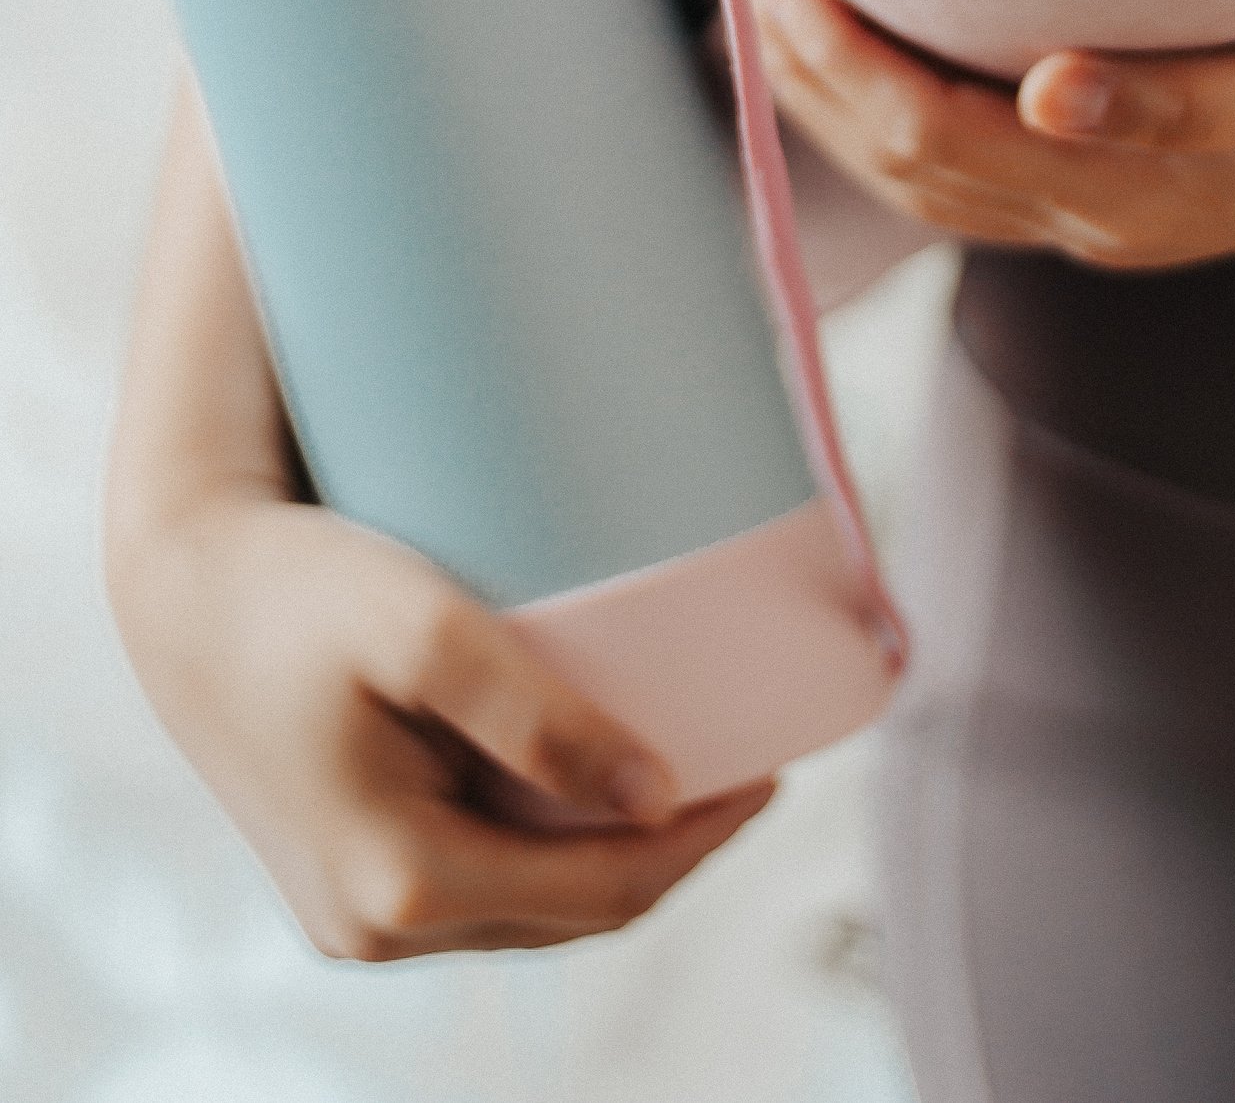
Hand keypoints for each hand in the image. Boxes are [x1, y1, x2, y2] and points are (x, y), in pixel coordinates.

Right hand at [108, 93, 773, 961]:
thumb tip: (655, 792)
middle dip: (671, 849)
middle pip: (572, 913)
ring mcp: (355, 913)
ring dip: (612, 852)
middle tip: (747, 762)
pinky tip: (591, 781)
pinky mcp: (346, 875)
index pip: (602, 893)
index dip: (704, 840)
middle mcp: (376, 926)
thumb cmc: (299, 586)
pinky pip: (483, 880)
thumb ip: (537, 717)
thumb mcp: (425, 629)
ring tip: (690, 768)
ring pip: (529, 907)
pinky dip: (550, 843)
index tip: (775, 770)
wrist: (180, 587)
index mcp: (402, 884)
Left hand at [748, 0, 1234, 269]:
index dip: (838, 58)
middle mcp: (1099, 218)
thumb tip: (1045, 93)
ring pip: (922, 173)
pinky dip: (892, 104)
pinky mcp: (1121, 180)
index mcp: (1134, 196)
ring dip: (833, 96)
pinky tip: (872, 44)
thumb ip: (1191, 100)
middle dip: (806, 70)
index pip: (930, 137)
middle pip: (900, 163)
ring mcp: (1106, 210)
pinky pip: (966, 158)